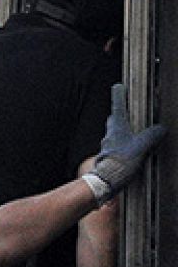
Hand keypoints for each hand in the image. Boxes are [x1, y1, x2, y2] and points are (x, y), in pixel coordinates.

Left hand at [84, 85, 166, 205]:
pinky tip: (132, 150)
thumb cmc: (120, 162)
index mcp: (116, 127)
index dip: (118, 96)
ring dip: (123, 130)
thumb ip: (152, 136)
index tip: (118, 86)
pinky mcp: (111, 155)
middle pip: (114, 119)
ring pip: (115, 132)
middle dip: (120, 114)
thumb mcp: (141, 146)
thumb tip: (161, 128)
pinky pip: (118, 145)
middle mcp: (110, 134)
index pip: (117, 107)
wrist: (107, 180)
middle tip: (127, 109)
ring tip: (134, 131)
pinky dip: (124, 144)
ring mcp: (109, 145)